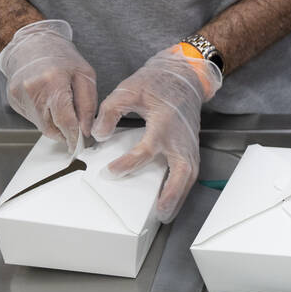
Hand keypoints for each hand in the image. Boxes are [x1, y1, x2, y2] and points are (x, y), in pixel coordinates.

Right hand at [0, 19, 96, 153]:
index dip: (73, 136)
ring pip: (41, 125)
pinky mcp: (13, 99)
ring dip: (54, 125)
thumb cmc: (61, 57)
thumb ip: (87, 105)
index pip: (65, 120)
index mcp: (53, 82)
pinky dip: (44, 116)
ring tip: (62, 110)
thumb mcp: (85, 76)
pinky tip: (48, 102)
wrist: (32, 42)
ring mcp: (19, 95)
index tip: (79, 144)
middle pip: (51, 127)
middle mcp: (32, 90)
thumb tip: (86, 129)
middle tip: (75, 132)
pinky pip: (32, 117)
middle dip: (65, 133)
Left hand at [93, 45, 221, 222]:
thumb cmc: (157, 83)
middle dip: (172, 193)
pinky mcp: (191, 148)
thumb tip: (99, 134)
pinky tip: (172, 198)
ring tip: (165, 214)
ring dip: (179, 196)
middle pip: (182, 172)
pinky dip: (183, 188)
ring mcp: (189, 144)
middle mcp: (180, 138)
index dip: (128, 164)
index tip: (110, 172)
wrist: (183, 78)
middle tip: (159, 211)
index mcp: (164, 123)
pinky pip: (190, 172)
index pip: (146, 150)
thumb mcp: (128, 90)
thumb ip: (111, 111)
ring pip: (189, 176)